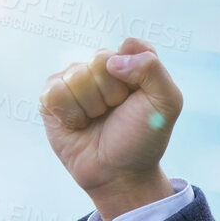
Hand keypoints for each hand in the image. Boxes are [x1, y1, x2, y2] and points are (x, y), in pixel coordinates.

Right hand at [39, 37, 182, 220]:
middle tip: (117, 113)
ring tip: (98, 121)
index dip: (136, 74)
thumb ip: (153, 70)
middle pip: (101, 60)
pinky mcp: (52, 96)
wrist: (120, 173)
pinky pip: (55, 91)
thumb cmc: (142, 138)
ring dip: (92, 106)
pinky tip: (79, 125)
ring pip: (76, 75)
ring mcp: (75, 81)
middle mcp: (101, 68)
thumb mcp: (167, 104)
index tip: (139, 97)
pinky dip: (71, 113)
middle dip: (113, 93)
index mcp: (131, 65)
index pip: (131, 47)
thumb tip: (112, 60)